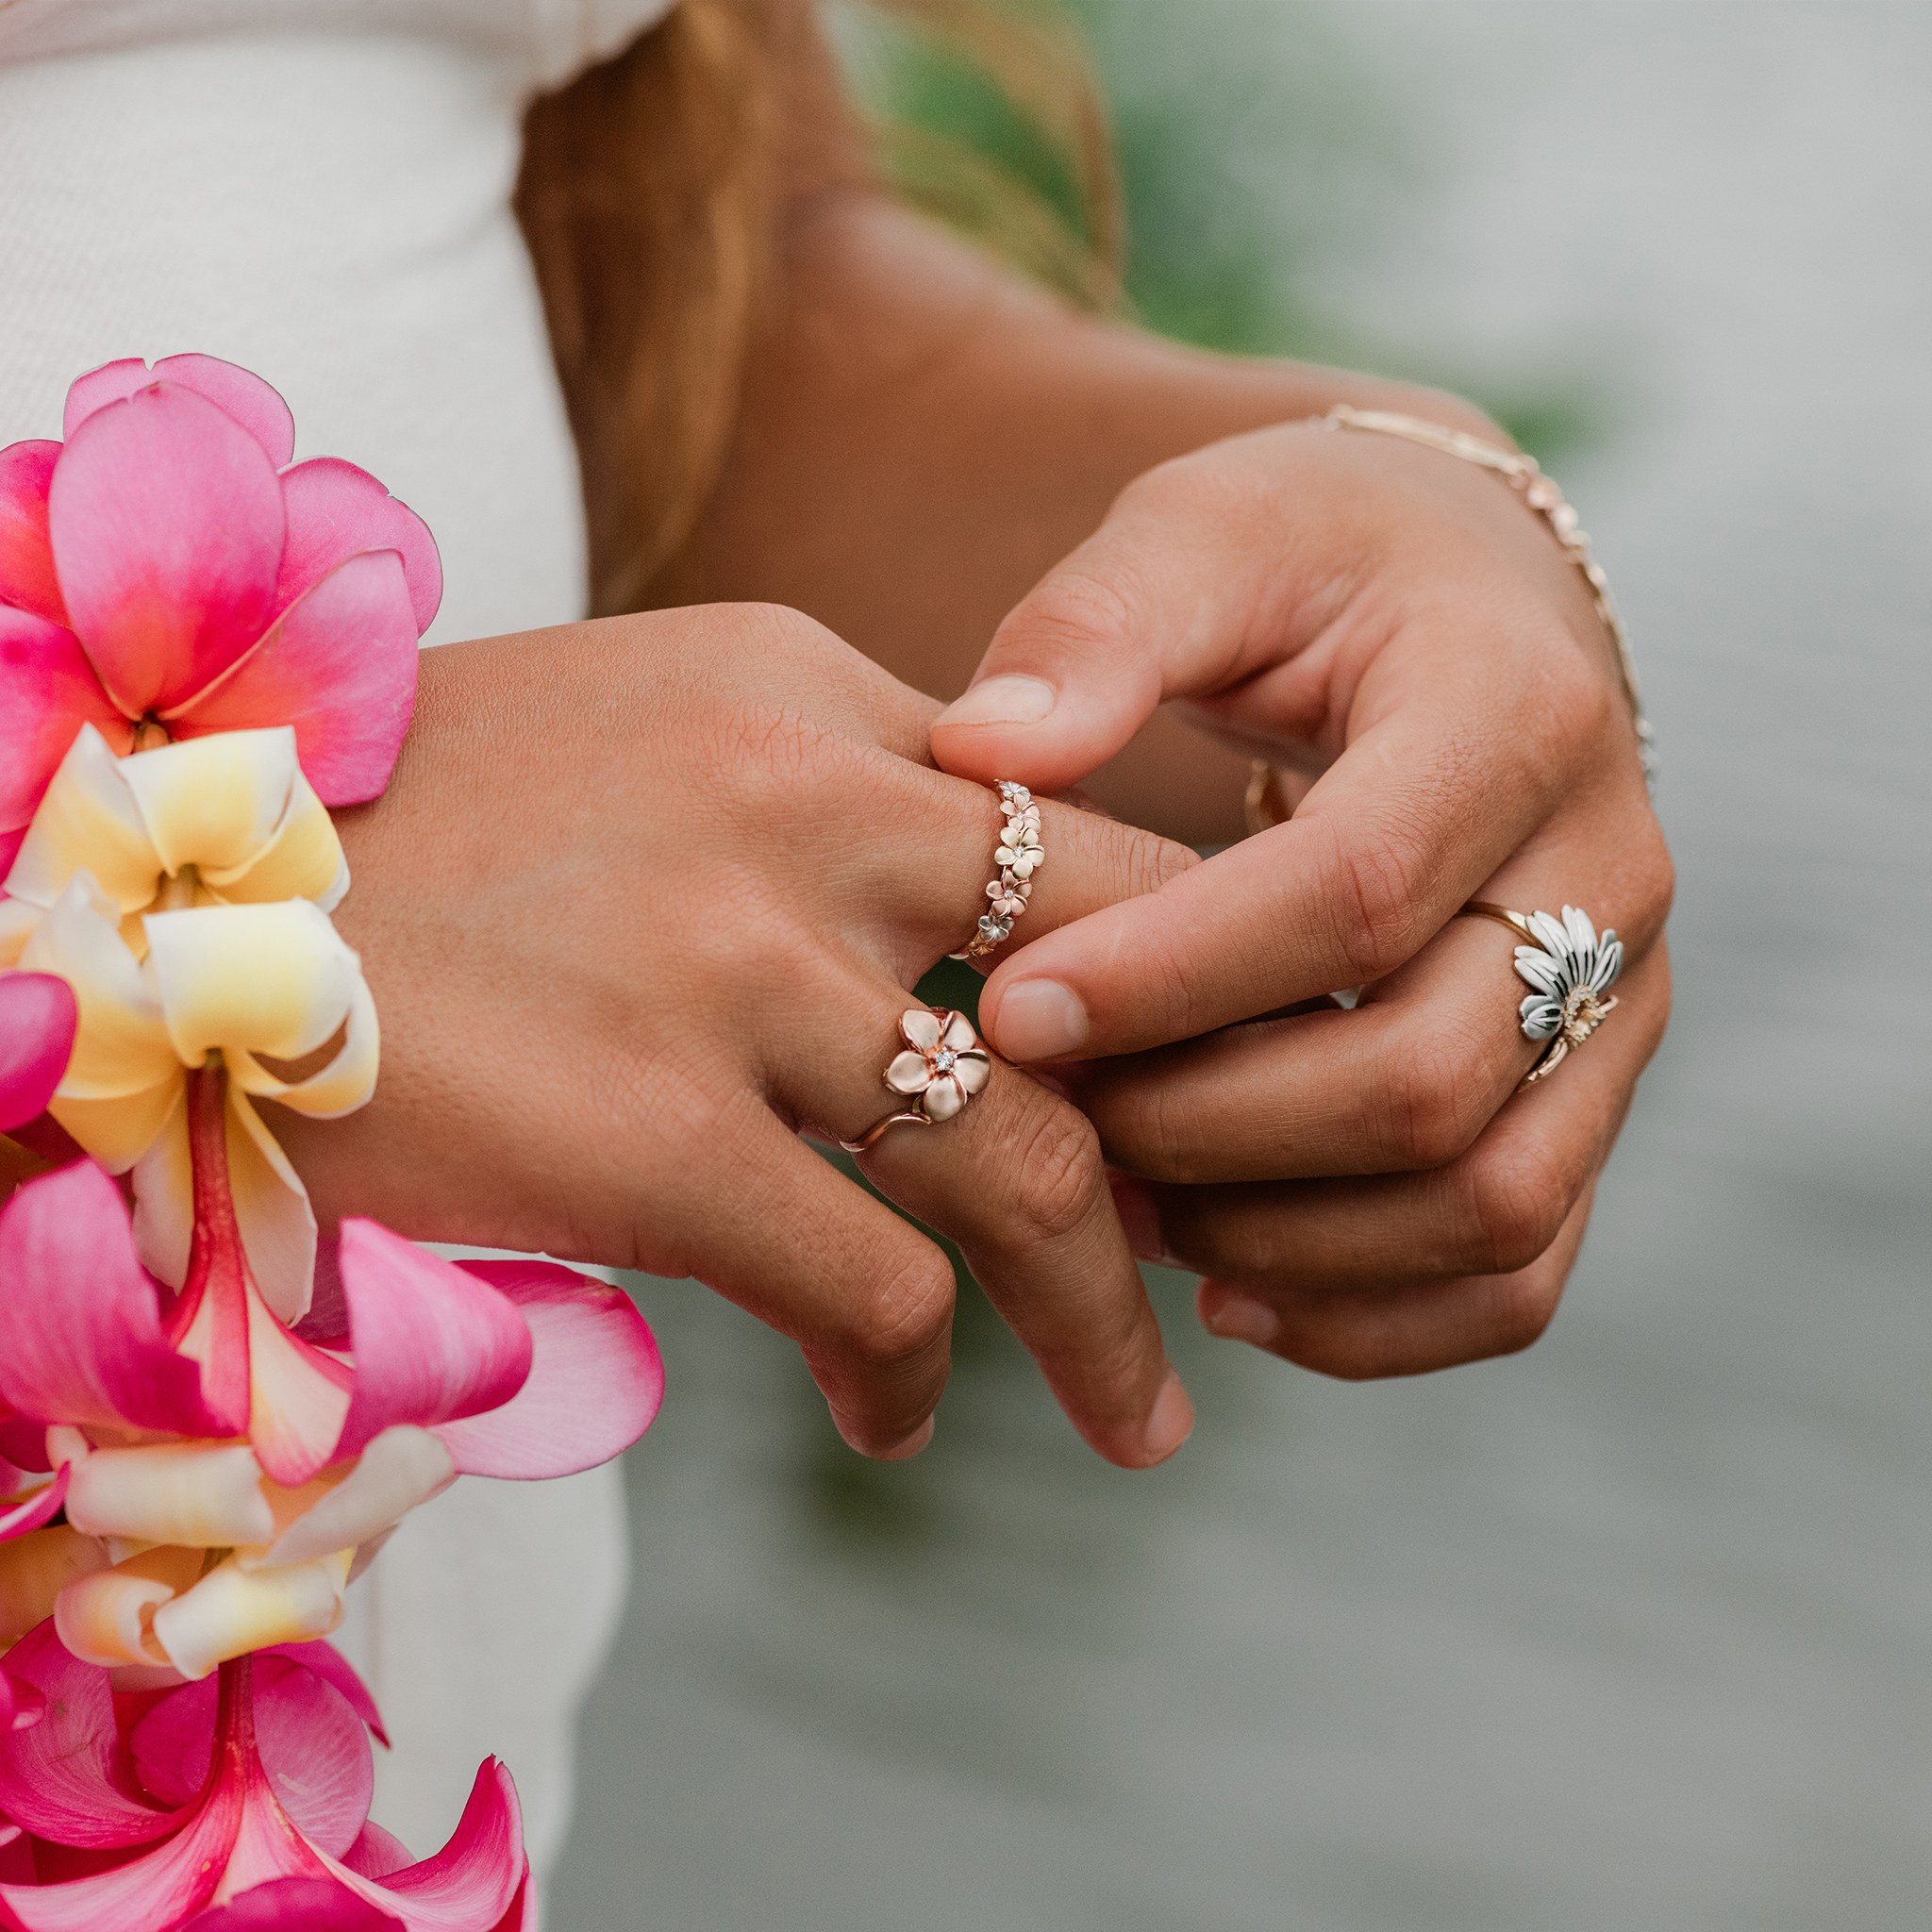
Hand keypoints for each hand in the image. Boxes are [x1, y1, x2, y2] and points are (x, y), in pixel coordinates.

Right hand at [269, 605, 1199, 1464]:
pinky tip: (897, 1423)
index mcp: (809, 684)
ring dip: (1099, 1313)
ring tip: (1137, 1413)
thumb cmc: (415, 825)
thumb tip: (979, 942)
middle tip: (1233, 1240)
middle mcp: (803, 801)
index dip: (1173, 975)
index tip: (1197, 1082)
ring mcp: (733, 965)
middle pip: (1118, 982)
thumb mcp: (648, 730)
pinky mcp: (650, 1133)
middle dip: (1209, 1130)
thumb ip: (823, 792)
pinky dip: (915, 1379)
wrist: (162, 895)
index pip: (1079, 829)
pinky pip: (878, 1291)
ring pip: (1033, 1166)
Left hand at [930, 417, 1673, 1375]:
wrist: (1463, 602)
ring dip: (1278, 1239)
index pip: (1356, 893)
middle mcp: (1607, 874)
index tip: (1009, 1008)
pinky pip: (1519, 1267)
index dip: (1170, 976)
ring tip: (1116, 1206)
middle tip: (1050, 1111)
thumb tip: (981, 753)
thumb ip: (1097, 626)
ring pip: (1488, 1202)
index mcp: (1515, 715)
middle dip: (1206, 1128)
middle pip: (1425, 1079)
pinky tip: (1223, 1290)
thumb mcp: (1204, 532)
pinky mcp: (1586, 1091)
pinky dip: (1373, 1315)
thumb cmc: (1316, 563)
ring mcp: (1619, 1002)